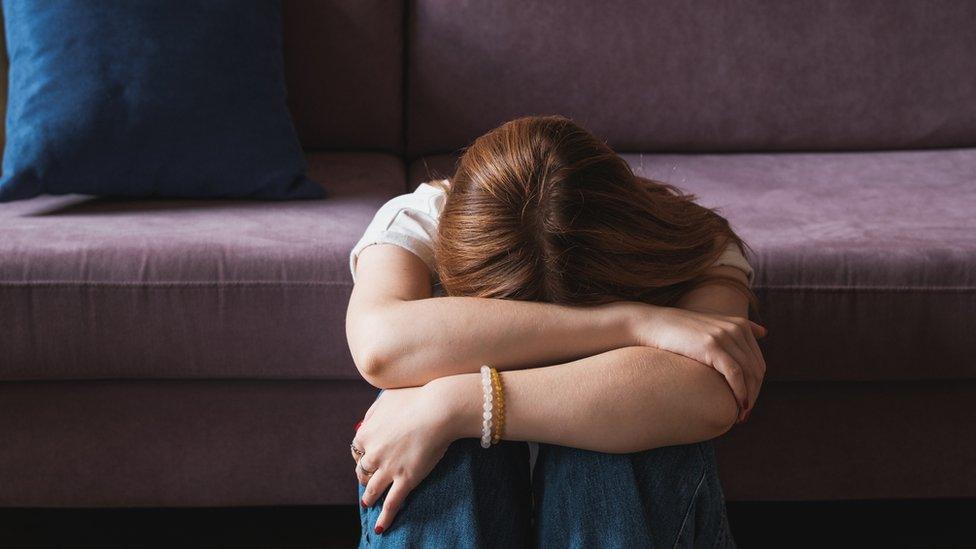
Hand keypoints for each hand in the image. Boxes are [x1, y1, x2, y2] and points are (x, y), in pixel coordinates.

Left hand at [351, 380, 466, 533]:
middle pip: (362, 471)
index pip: (357, 450)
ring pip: (372, 490)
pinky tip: (381, 527)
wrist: (438, 409)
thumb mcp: (386, 399)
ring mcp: (388, 469)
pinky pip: (391, 503)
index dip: (363, 455)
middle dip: (365, 476)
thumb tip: (365, 422)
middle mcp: (372, 453)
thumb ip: (373, 413)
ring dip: (369, 498)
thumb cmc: (415, 399)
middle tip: (368, 480)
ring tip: (369, 503)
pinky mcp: (405, 480)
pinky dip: (385, 518)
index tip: (367, 458)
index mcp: (365, 434)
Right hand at [631, 304, 766, 421]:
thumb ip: (738, 328)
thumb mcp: (712, 324)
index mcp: (740, 324)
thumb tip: (765, 332)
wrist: (652, 325)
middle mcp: (736, 328)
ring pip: (749, 374)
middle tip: (744, 414)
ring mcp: (725, 336)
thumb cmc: (679, 330)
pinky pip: (735, 374)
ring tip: (740, 416)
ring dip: (748, 398)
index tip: (747, 403)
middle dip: (754, 394)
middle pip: (756, 369)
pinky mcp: (712, 346)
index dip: (756, 385)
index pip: (758, 362)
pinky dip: (739, 392)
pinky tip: (736, 406)